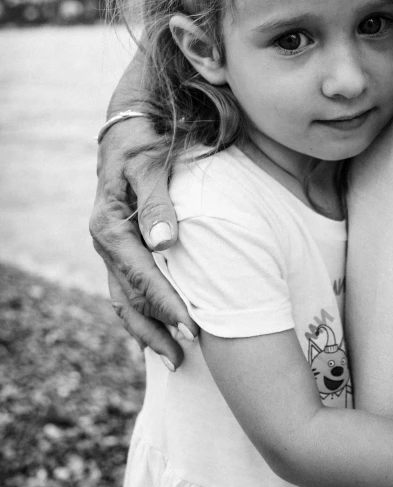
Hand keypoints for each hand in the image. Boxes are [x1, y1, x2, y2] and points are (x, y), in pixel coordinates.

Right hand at [90, 115, 196, 369]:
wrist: (128, 128)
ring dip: (146, 330)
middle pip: (128, 296)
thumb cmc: (144, 142)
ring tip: (173, 358)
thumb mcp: (150, 164)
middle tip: (184, 356)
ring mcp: (110, 247)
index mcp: (110, 225)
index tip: (191, 328)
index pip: (141, 275)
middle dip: (157, 328)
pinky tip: (156, 332)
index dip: (166, 304)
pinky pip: (126, 288)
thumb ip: (158, 202)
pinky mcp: (120, 246)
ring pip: (124, 299)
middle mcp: (105, 241)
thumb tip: (165, 242)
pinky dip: (141, 312)